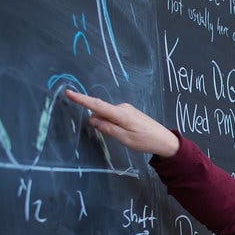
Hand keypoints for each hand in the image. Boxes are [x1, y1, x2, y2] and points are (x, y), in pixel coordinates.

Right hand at [65, 89, 179, 156]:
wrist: (165, 140)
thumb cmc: (146, 141)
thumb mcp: (124, 138)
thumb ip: (107, 128)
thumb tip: (93, 119)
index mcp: (121, 114)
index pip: (97, 105)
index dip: (82, 99)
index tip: (69, 93)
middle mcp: (123, 108)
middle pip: (101, 111)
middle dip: (99, 122)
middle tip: (116, 135)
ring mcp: (126, 109)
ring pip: (107, 115)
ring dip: (108, 124)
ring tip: (125, 136)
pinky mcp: (129, 112)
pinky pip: (114, 115)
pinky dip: (113, 123)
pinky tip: (125, 132)